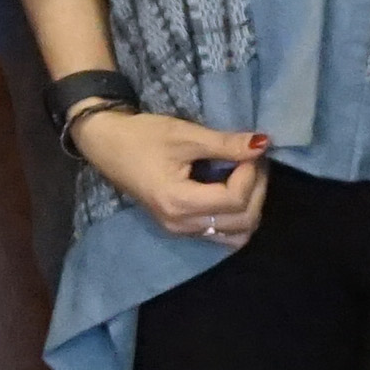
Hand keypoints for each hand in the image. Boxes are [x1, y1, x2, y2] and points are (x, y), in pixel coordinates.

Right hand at [74, 108, 270, 245]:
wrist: (106, 144)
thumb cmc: (141, 136)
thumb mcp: (184, 135)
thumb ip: (225, 143)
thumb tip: (263, 144)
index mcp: (179, 202)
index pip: (235, 199)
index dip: (251, 174)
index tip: (249, 150)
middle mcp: (182, 224)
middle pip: (242, 221)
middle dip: (257, 189)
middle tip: (253, 161)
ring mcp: (181, 230)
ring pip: (236, 234)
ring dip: (250, 206)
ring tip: (245, 176)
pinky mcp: (181, 227)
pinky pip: (222, 232)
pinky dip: (236, 214)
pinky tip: (231, 188)